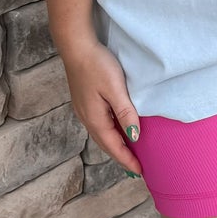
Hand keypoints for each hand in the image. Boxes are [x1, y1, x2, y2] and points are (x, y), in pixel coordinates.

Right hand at [61, 36, 143, 176]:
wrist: (77, 46)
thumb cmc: (96, 64)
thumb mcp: (115, 89)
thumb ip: (125, 113)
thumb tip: (134, 135)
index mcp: (95, 118)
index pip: (113, 146)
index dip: (127, 159)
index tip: (140, 171)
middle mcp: (87, 118)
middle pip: (105, 144)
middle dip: (120, 157)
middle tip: (136, 167)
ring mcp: (83, 110)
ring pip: (101, 135)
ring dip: (114, 146)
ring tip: (128, 153)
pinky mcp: (84, 101)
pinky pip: (98, 125)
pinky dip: (109, 133)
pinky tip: (116, 131)